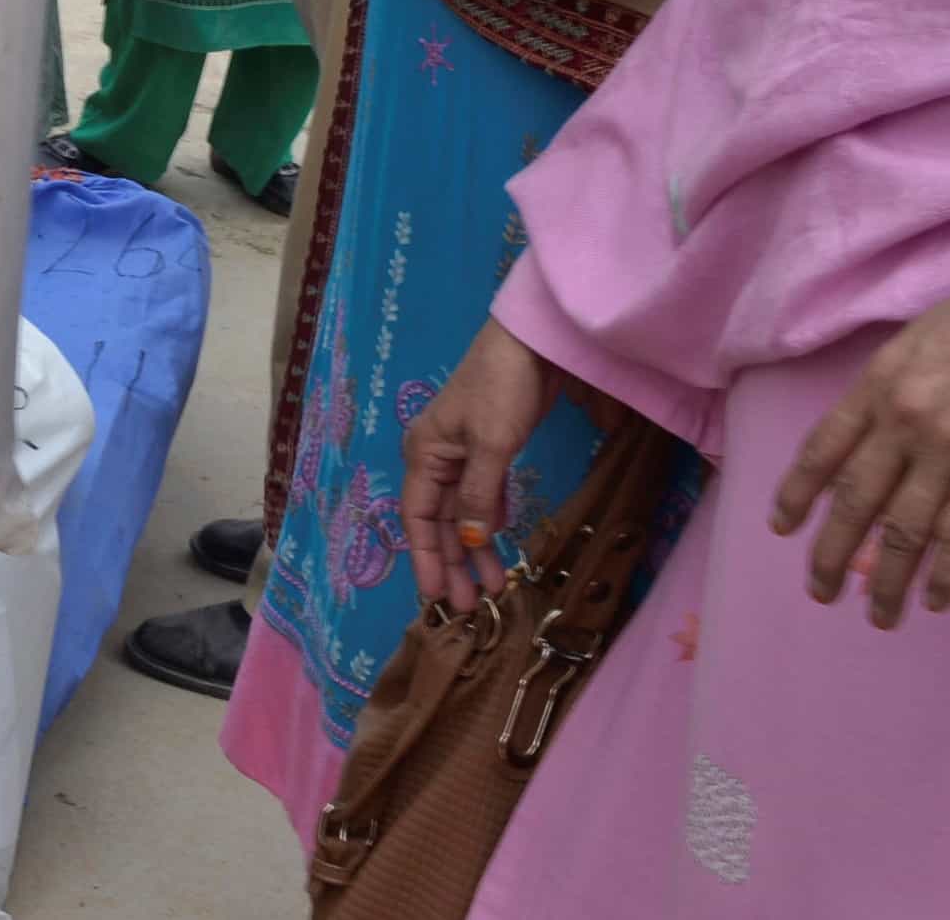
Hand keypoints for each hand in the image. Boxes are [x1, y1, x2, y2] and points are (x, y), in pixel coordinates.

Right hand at [399, 317, 562, 612]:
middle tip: (469, 606)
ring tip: (490, 586)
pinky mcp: (490, 448)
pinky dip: (489, 522)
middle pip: (439, 521)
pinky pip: (481, 496)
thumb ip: (478, 496)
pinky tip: (498, 545)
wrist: (530, 342)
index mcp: (424, 452)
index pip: (419, 517)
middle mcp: (436, 456)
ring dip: (473, 548)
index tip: (434, 598)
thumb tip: (469, 542)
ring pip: (463, 512)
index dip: (425, 559)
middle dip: (451, 563)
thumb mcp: (490, 443)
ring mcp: (463, 453)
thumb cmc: (501, 387)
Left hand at [771, 267, 949, 629]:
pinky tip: (934, 601)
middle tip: (821, 591)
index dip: (797, 494)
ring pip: (902, 529)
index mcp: (876, 385)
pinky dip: (944, 576)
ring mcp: (949, 447)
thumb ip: (889, 392)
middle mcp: (902, 420)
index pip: (822, 450)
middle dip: (832, 553)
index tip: (782, 528)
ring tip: (881, 615)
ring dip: (887, 580)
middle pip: (854, 499)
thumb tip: (871, 441)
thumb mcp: (915, 344)